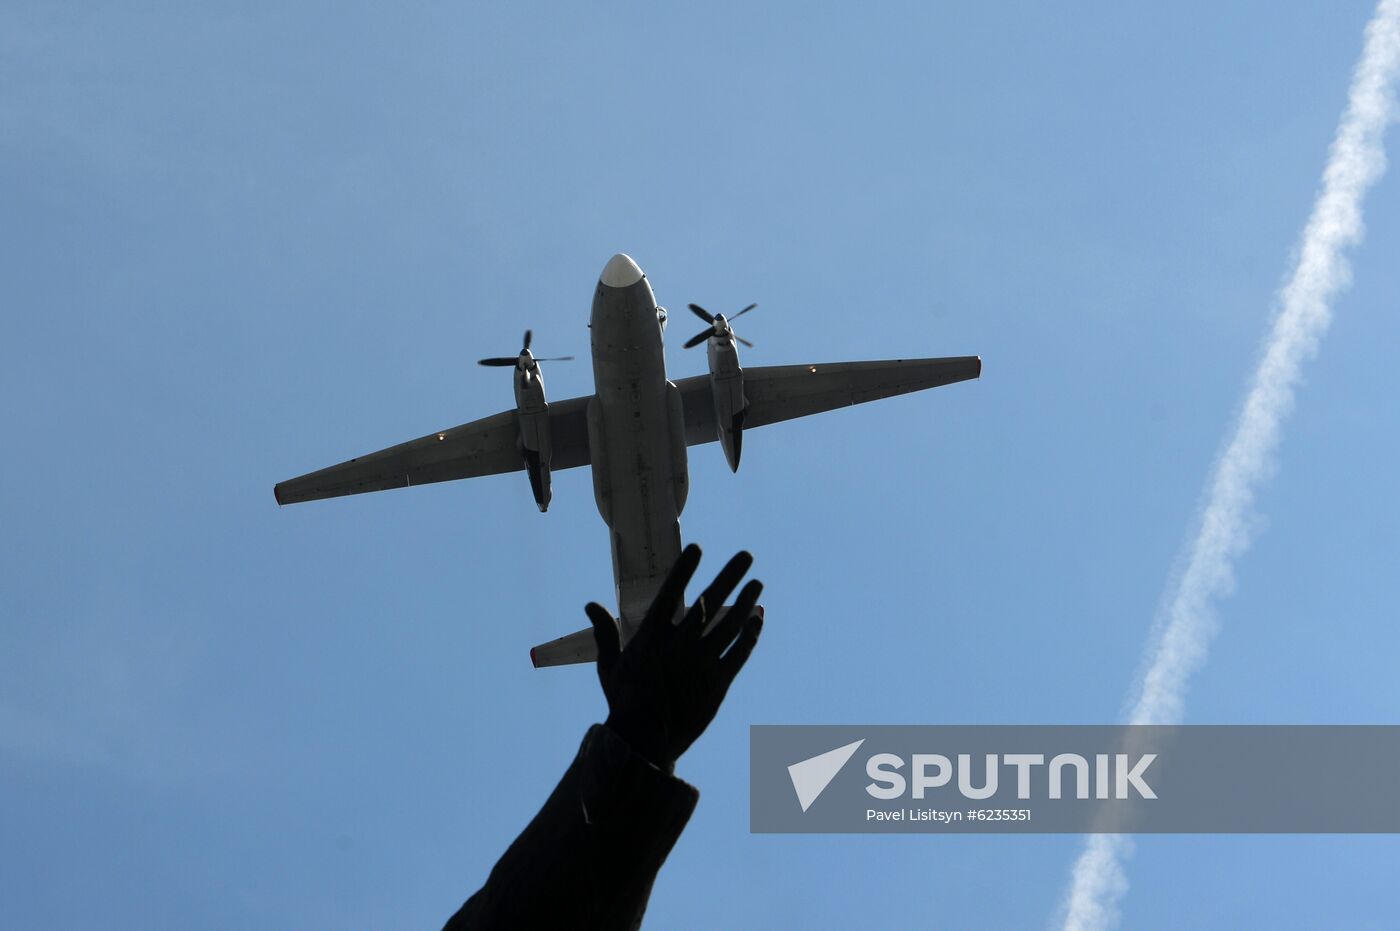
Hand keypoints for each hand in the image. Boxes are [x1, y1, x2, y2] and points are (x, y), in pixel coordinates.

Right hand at [585, 544, 763, 770]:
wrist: (644, 742)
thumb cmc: (623, 703)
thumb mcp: (609, 666)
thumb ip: (606, 633)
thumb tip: (590, 605)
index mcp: (651, 637)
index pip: (671, 592)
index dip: (685, 569)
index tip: (698, 548)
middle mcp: (679, 645)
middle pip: (710, 601)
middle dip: (730, 575)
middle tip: (747, 555)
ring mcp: (701, 663)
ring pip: (730, 624)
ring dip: (746, 601)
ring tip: (757, 583)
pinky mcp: (718, 683)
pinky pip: (739, 652)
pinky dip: (750, 634)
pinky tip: (758, 618)